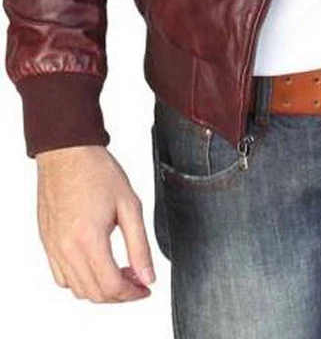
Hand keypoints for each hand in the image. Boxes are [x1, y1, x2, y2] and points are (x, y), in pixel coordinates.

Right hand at [36, 144, 155, 302]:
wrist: (67, 152)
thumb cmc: (97, 171)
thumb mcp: (130, 205)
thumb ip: (140, 245)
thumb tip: (147, 276)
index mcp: (89, 240)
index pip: (111, 287)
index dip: (132, 294)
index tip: (145, 289)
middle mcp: (67, 249)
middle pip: (94, 293)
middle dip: (120, 294)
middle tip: (137, 280)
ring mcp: (53, 248)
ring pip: (77, 289)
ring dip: (100, 289)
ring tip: (120, 272)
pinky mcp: (47, 243)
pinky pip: (61, 277)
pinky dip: (80, 280)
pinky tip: (97, 264)